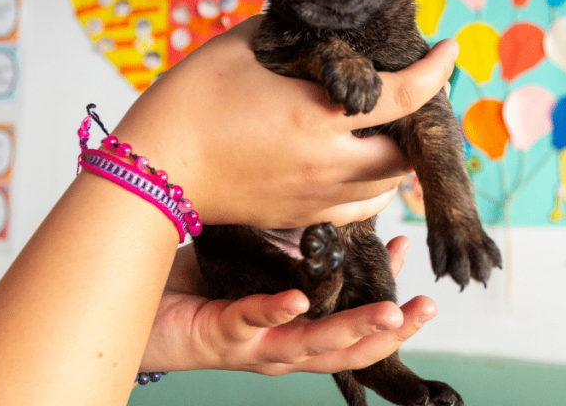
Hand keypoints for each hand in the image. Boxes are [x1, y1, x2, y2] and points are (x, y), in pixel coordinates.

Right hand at [112, 15, 458, 227]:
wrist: (151, 172)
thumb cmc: (189, 103)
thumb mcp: (240, 48)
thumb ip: (288, 36)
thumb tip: (314, 29)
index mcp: (318, 118)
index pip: (403, 97)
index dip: (436, 72)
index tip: (452, 51)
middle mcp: (327, 165)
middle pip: (405, 158)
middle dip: (416, 129)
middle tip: (409, 99)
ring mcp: (314, 198)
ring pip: (385, 191)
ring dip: (394, 162)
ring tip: (382, 133)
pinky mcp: (298, 217)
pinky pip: (356, 212)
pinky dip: (369, 190)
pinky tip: (354, 166)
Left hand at [140, 237, 434, 374]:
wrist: (139, 310)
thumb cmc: (200, 287)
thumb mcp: (259, 265)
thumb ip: (295, 252)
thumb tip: (334, 217)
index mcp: (296, 333)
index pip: (355, 327)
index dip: (391, 309)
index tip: (421, 279)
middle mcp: (282, 347)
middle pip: (348, 349)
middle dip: (390, 332)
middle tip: (426, 310)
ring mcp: (254, 345)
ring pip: (313, 346)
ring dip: (354, 329)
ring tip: (389, 311)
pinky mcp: (220, 336)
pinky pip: (252, 323)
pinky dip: (278, 312)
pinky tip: (299, 299)